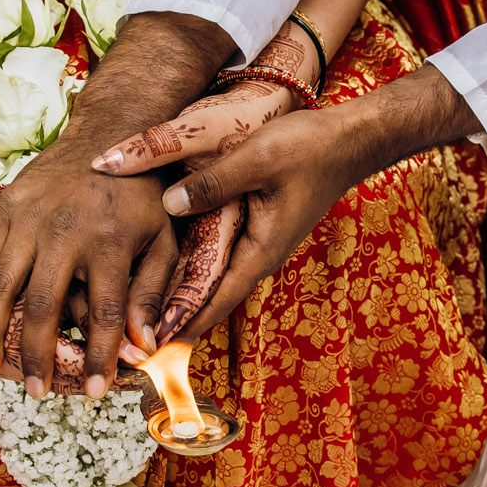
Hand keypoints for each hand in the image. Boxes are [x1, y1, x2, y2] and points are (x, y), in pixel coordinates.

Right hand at [0, 11, 232, 395]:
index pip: (103, 314)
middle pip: (40, 308)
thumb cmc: (143, 196)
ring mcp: (27, 218)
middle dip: (36, 357)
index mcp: (109, 240)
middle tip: (38, 392)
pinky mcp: (5, 208)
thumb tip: (145, 348)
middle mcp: (63, 230)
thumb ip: (153, 293)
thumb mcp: (162, 240)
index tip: (99, 393)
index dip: (101, 358)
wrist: (109, 132)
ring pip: (1, 287)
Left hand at [98, 80, 294, 346]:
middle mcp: (259, 254)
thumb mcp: (256, 160)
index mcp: (261, 251)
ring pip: (213, 275)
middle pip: (211, 295)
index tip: (154, 346)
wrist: (348, 140)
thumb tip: (170, 204)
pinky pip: (219, 253)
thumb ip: (212, 183)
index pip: (217, 300)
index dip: (185, 323)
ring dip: (183, 291)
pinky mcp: (256, 225)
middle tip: (137, 332)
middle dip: (177, 315)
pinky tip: (170, 260)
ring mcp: (258, 241)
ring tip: (145, 305)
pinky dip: (195, 263)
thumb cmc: (309, 150)